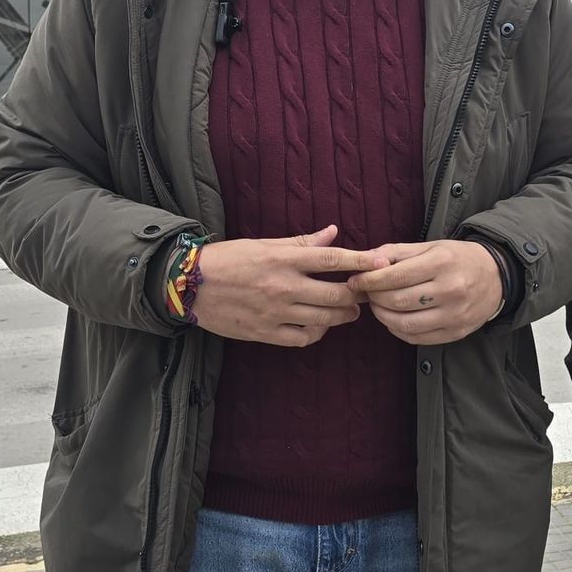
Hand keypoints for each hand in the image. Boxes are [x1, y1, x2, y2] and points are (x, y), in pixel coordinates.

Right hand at [193, 225, 386, 347]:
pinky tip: (319, 326)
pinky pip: (302, 338)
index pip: (332, 259)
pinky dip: (317, 333)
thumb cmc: (228, 259)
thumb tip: (333, 233)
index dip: (362, 262)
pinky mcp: (265, 333)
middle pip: (336, 294)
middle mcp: (283, 286)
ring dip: (342, 316)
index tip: (382, 264)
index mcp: (283, 259)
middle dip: (357, 296)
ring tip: (348, 311)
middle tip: (365, 294)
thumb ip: (301, 242)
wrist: (189, 285)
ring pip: (324, 319)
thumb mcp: (264, 244)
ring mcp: (275, 312)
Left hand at [346, 240, 502, 344]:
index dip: (370, 280)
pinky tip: (393, 318)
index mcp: (442, 262)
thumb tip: (364, 260)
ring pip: (405, 323)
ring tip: (378, 306)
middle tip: (366, 293)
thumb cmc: (457, 258)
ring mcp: (454, 314)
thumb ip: (396, 252)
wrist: (497, 276)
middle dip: (374, 298)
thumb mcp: (430, 246)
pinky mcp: (455, 333)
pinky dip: (398, 330)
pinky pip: (416, 337)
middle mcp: (450, 289)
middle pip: (398, 300)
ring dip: (382, 316)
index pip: (396, 275)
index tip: (356, 280)